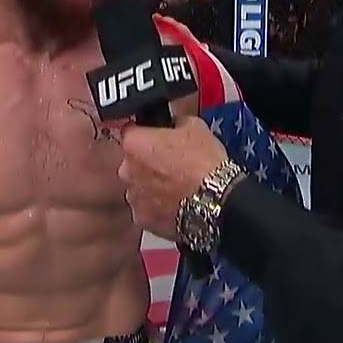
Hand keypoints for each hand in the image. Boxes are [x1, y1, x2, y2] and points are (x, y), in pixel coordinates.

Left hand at [119, 116, 227, 241]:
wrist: (216, 201)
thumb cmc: (204, 162)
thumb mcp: (195, 126)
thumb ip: (174, 122)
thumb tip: (172, 124)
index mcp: (134, 143)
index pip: (130, 132)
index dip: (146, 134)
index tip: (157, 138)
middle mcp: (126, 171)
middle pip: (132, 163)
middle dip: (147, 163)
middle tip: (171, 165)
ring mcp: (133, 198)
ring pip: (138, 187)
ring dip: (151, 186)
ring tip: (176, 188)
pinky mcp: (143, 220)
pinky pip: (146, 209)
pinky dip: (157, 208)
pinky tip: (175, 205)